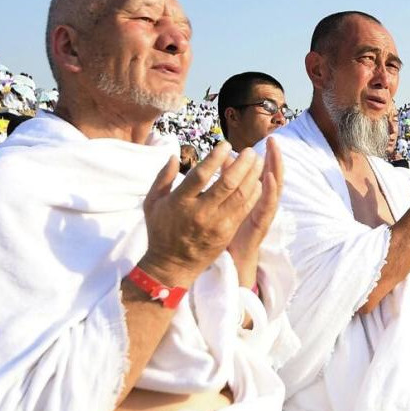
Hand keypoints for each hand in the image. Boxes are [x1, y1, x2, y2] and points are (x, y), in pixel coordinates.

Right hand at [139, 142, 263, 288]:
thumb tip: (172, 155)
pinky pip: (244, 210)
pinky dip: (253, 194)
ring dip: (252, 176)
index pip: (201, 175)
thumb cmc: (161, 231)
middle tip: (250, 151)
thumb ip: (162, 178)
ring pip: (240, 196)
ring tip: (257, 161)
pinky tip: (257, 182)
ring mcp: (216, 224)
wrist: (172, 265)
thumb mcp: (152, 203)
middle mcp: (200, 212)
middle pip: (227, 184)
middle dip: (242, 164)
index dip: (215, 158)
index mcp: (180, 202)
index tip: (225, 144)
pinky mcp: (227, 233)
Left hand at [228, 138, 282, 287]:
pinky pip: (266, 208)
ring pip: (273, 190)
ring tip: (275, 152)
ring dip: (275, 171)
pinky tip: (267, 178)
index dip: (267, 157)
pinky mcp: (260, 226)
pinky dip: (268, 192)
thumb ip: (226, 182)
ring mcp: (263, 215)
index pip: (263, 173)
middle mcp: (262, 205)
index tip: (268, 140)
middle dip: (273, 159)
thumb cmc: (226, 233)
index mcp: (254, 198)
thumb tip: (225, 160)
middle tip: (273, 140)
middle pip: (272, 177)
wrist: (233, 263)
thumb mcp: (226, 204)